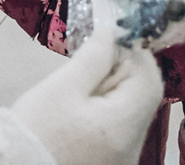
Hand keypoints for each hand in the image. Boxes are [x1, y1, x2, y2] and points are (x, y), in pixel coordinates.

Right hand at [8, 30, 162, 164]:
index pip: (150, 80)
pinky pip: (120, 128)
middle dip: (123, 71)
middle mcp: (132, 147)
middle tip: (92, 62)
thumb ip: (94, 57)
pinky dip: (108, 110)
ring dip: (114, 90)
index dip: (136, 53)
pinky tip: (82, 107)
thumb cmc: (34, 130)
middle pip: (143, 96)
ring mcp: (123, 158)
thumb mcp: (62, 86)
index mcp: (123, 127)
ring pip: (131, 111)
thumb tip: (112, 33)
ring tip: (81, 87)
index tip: (111, 40)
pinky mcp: (112, 162)